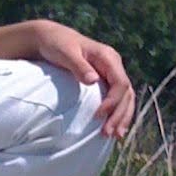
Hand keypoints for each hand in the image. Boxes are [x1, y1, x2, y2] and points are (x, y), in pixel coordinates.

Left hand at [31, 21, 135, 139]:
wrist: (50, 39)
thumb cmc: (56, 44)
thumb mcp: (65, 53)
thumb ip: (79, 66)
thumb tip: (93, 80)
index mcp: (108, 57)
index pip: (120, 83)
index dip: (112, 102)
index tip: (99, 116)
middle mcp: (114, 65)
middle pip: (126, 94)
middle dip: (119, 115)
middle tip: (108, 134)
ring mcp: (111, 73)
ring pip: (125, 98)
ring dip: (121, 117)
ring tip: (115, 136)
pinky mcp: (105, 81)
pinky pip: (117, 99)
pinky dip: (117, 114)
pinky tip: (113, 128)